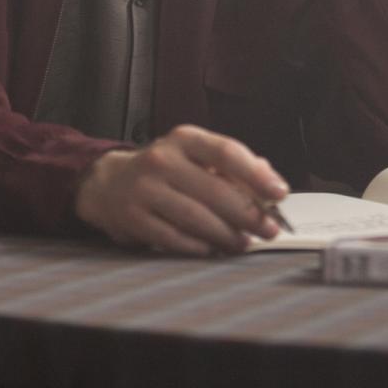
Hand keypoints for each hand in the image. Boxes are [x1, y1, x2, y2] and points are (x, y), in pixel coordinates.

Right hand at [74, 124, 288, 254]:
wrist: (108, 182)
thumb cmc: (164, 169)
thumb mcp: (194, 154)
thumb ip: (231, 165)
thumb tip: (269, 181)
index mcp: (184, 138)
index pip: (226, 152)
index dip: (256, 174)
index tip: (279, 193)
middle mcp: (163, 159)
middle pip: (214, 189)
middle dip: (248, 213)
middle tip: (269, 228)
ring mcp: (146, 190)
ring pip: (196, 217)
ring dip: (227, 234)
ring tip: (245, 243)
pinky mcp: (134, 218)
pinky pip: (174, 238)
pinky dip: (199, 246)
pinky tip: (214, 249)